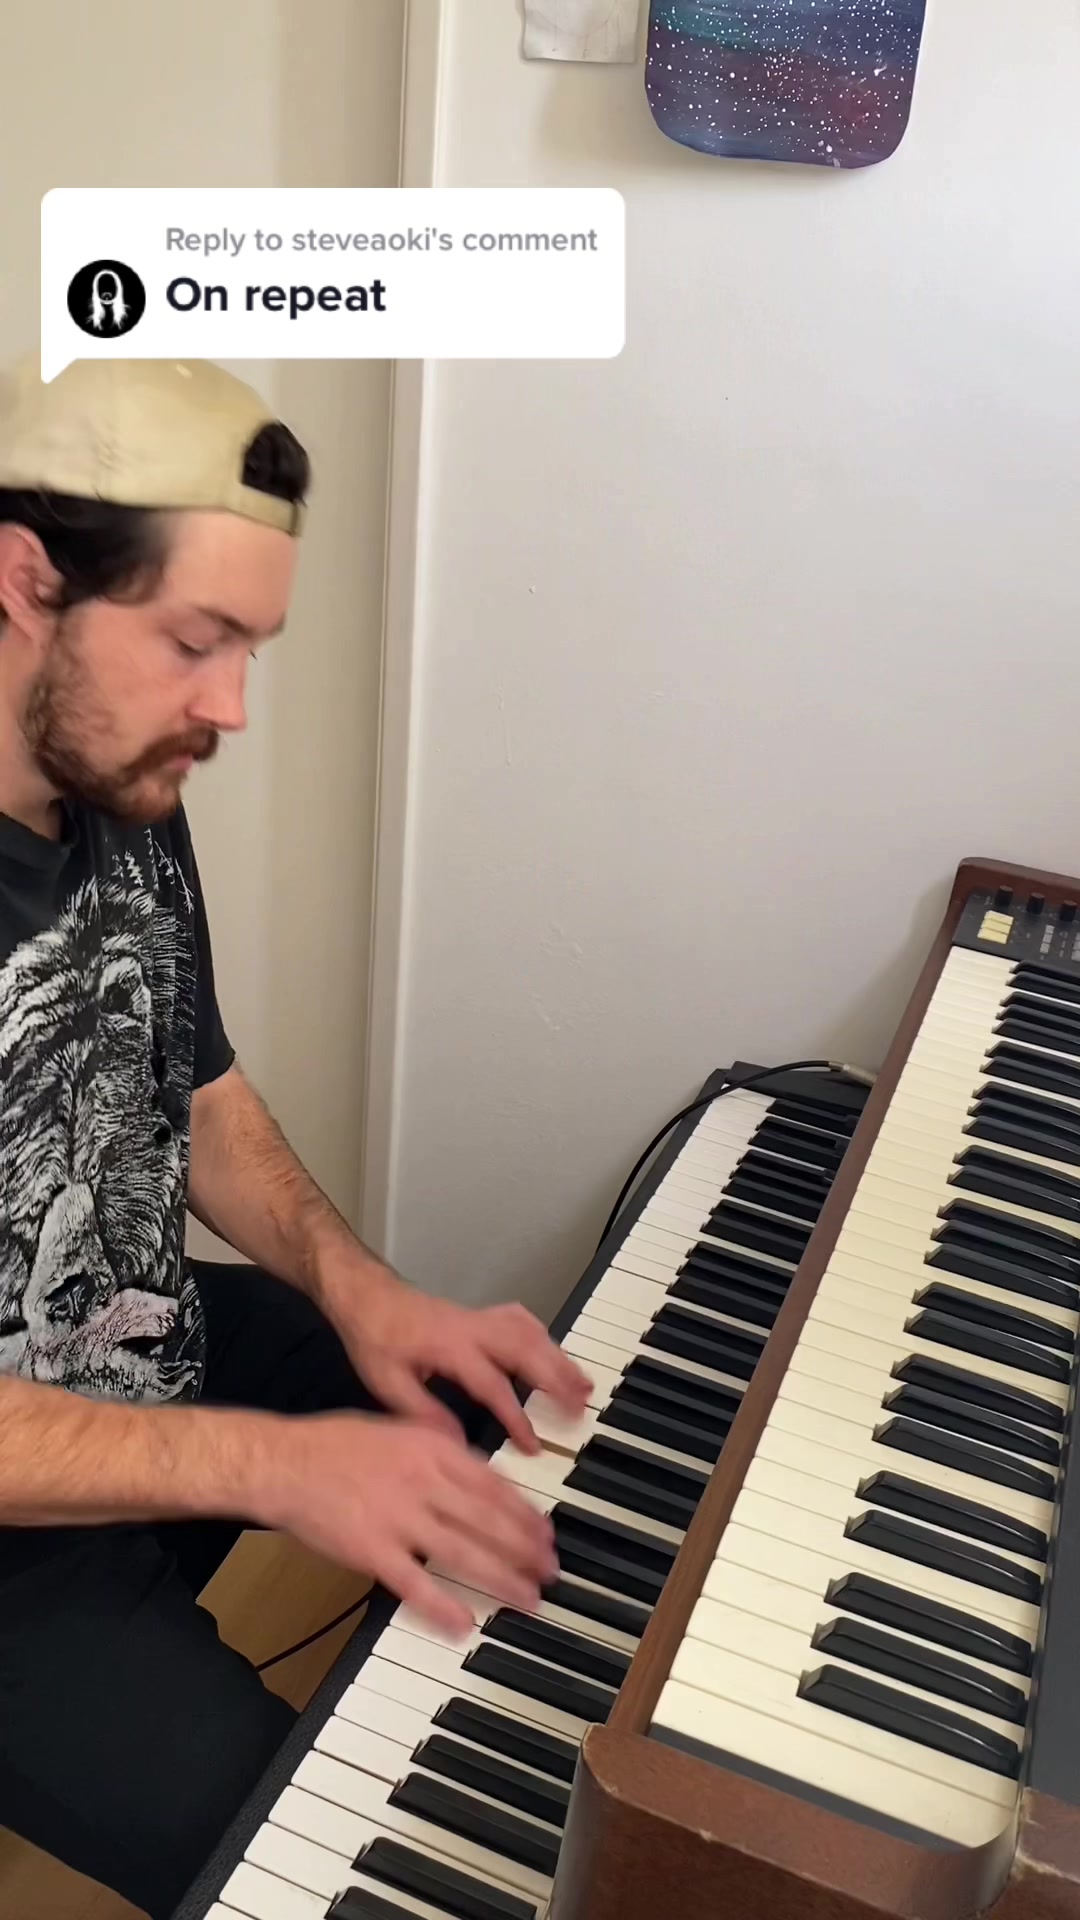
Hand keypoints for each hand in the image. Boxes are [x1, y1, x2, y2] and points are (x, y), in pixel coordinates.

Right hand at [252, 1411, 558, 1634]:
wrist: (283, 1462)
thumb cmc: (334, 1445)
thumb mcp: (397, 1428)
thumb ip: (437, 1449)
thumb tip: (477, 1469)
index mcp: (430, 1448)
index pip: (493, 1484)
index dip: (524, 1513)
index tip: (546, 1533)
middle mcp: (422, 1481)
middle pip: (487, 1520)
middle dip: (525, 1549)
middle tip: (551, 1570)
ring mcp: (397, 1517)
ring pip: (462, 1552)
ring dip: (500, 1577)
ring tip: (528, 1598)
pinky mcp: (371, 1551)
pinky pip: (414, 1584)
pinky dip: (441, 1605)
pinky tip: (464, 1623)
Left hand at [323, 1263, 591, 1453]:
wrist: (366, 1297)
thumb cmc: (374, 1339)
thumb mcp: (386, 1383)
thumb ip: (423, 1413)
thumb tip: (459, 1445)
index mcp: (448, 1345)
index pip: (493, 1384)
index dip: (515, 1415)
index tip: (533, 1444)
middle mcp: (472, 1327)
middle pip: (526, 1349)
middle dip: (557, 1379)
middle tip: (580, 1408)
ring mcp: (479, 1317)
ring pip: (531, 1332)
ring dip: (559, 1358)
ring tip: (583, 1386)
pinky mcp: (481, 1315)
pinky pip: (522, 1320)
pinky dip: (544, 1337)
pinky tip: (555, 1356)